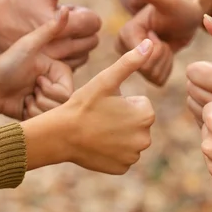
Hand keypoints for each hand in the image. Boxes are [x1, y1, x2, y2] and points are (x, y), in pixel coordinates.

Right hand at [0, 0, 100, 69]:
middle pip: (92, 39)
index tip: (65, 10)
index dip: (84, 14)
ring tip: (56, 33)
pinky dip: (71, 54)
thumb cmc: (20, 1)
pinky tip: (55, 45)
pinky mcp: (50, 72)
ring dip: (77, 42)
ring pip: (86, 53)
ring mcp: (53, 63)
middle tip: (60, 21)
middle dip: (81, 28)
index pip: (94, 23)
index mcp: (57, 26)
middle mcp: (56, 48)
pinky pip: (77, 64)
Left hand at [0, 8, 72, 119]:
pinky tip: (21, 104)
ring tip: (24, 96)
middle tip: (29, 88)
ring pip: (51, 115)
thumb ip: (49, 29)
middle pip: (60, 106)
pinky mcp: (38, 112)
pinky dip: (29, 116)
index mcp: (60, 72)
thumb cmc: (6, 62)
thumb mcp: (29, 45)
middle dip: (42, 99)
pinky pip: (42, 122)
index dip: (51, 90)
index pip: (67, 93)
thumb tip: (64, 9)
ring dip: (35, 108)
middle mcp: (56, 85)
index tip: (36, 79)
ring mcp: (47, 99)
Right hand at [22, 39, 155, 174]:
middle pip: (136, 122)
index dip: (123, 102)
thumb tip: (150, 43)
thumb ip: (130, 61)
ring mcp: (133, 156)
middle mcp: (145, 139)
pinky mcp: (122, 168)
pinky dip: (112, 150)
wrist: (61, 135)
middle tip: (100, 117)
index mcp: (146, 115)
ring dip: (118, 134)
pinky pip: (121, 155)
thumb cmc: (83, 104)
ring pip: (129, 139)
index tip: (105, 105)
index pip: (140, 104)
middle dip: (122, 119)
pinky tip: (97, 144)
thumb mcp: (106, 80)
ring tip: (97, 130)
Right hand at [116, 0, 203, 84]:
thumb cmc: (179, 7)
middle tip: (164, 38)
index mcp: (125, 33)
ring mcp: (135, 60)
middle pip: (145, 69)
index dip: (156, 48)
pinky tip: (167, 52)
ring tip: (166, 43)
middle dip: (162, 55)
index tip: (159, 33)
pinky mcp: (145, 70)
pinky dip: (168, 68)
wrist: (188, 19)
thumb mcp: (167, 1)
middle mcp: (125, 48)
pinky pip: (158, 80)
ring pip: (153, 76)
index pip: (140, 57)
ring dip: (166, 61)